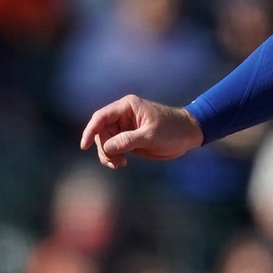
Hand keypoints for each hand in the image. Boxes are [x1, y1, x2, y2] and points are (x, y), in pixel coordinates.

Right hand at [78, 95, 203, 169]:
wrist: (189, 134)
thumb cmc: (173, 130)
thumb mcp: (151, 136)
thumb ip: (128, 140)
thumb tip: (107, 147)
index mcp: (127, 107)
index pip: (101, 117)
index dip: (90, 130)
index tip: (83, 146)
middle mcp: (123, 115)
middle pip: (101, 132)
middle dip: (104, 148)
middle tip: (115, 162)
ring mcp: (125, 127)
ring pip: (106, 141)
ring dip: (108, 154)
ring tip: (119, 164)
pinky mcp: (129, 138)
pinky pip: (114, 147)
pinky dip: (114, 156)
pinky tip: (121, 164)